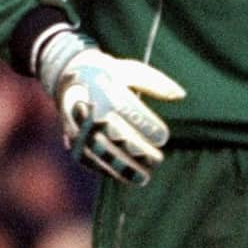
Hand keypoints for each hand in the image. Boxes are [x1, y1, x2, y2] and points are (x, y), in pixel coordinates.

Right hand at [38, 29, 185, 184]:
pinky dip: (108, 170)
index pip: (125, 110)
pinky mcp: (72, 141)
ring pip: (99, 152)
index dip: (145, 125)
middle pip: (112, 134)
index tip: (164, 137)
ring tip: (144, 177)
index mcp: (102, 88)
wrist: (66, 76)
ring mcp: (77, 127)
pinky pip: (89, 160)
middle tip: (157, 159)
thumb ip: (156, 83)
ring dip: (122, 167)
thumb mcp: (131, 70)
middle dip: (136, 150)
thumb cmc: (109, 73)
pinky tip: (127, 177)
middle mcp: (87, 109)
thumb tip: (181, 95)